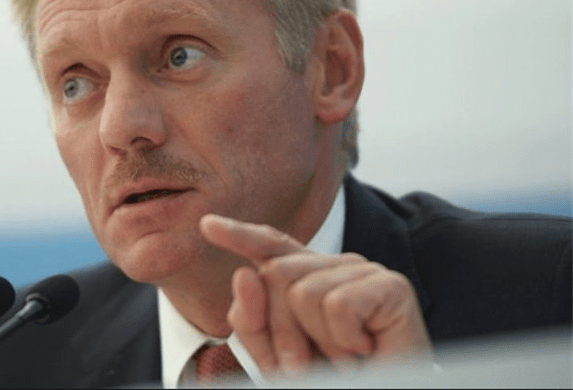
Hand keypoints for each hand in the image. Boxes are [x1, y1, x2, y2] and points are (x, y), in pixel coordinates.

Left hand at [200, 213, 430, 374]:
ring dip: (318, 342)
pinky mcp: (391, 286)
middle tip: (311, 364)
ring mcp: (364, 271)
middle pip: (276, 273)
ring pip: (305, 292)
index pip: (272, 247)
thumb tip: (246, 274)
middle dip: (282, 330)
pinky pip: (338, 306)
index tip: (207, 225)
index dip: (240, 235)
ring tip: (344, 358)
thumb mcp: (279, 357)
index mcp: (309, 278)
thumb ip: (254, 321)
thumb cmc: (334, 380)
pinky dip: (344, 342)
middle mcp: (335, 266)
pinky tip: (364, 350)